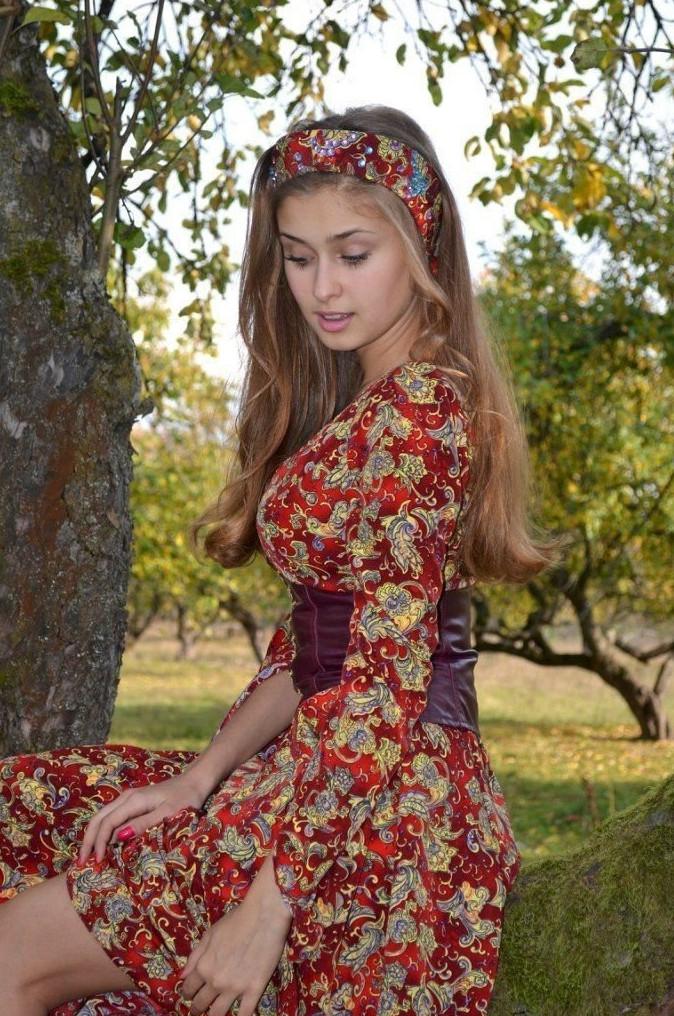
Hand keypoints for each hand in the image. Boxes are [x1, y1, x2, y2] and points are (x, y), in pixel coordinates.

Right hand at [77, 768, 210, 863]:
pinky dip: (103, 832)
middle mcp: (126, 798)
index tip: (96, 863)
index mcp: (133, 800)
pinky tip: (103, 846)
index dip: (99, 843)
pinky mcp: (133, 804)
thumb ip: (144, 824)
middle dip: (88, 841)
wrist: (194, 782)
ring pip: (102, 818)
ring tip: (88, 858)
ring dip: (93, 837)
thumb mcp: (168, 813)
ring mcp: (128, 800)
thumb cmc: (185, 798)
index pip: (107, 823)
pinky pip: (112, 818)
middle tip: (80, 864)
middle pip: (98, 819)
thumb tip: (119, 837)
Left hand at [180, 854, 292, 1015]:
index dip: (187, 993)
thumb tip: (183, 976)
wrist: (264, 915)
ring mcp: (235, 988)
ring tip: (214, 1014)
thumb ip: (194, 956)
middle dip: (197, 1008)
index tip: (190, 994)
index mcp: (203, 966)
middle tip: (200, 1008)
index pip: (188, 989)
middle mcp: (216, 981)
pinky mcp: (254, 990)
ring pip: (218, 1014)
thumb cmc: (235, 921)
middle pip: (201, 1005)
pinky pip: (244, 1014)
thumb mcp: (210, 934)